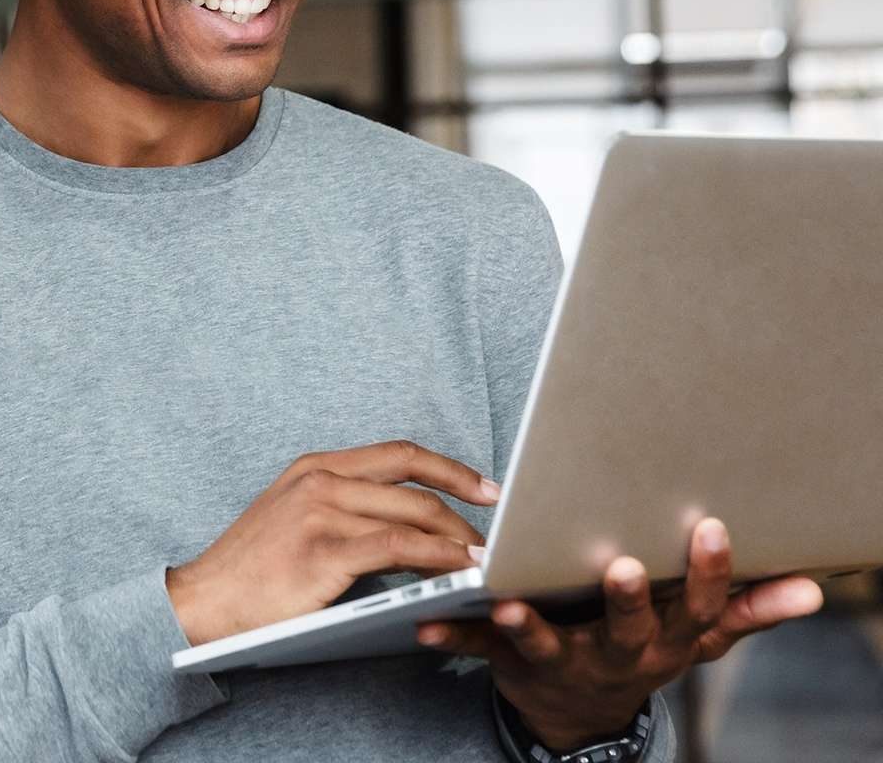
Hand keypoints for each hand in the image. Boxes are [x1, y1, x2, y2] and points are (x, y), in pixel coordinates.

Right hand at [167, 440, 498, 646]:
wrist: (205, 600)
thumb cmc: (251, 570)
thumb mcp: (293, 517)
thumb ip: (340, 507)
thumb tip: (402, 520)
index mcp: (315, 467)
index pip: (398, 454)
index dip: (449, 468)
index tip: (484, 487)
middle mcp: (320, 480)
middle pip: (413, 485)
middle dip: (464, 509)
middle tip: (494, 536)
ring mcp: (321, 513)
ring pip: (412, 515)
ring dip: (457, 539)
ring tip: (483, 560)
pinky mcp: (324, 551)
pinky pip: (398, 548)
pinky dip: (436, 556)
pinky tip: (456, 569)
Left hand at [415, 517, 824, 749]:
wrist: (579, 711)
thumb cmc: (642, 647)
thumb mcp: (697, 636)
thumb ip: (748, 609)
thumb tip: (814, 589)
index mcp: (665, 639)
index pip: (696, 606)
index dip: (706, 571)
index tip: (709, 527)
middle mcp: (619, 654)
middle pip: (628, 628)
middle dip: (628, 600)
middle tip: (624, 567)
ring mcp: (564, 661)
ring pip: (548, 644)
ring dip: (528, 626)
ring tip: (506, 604)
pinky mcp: (512, 664)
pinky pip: (478, 653)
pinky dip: (452, 639)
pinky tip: (425, 627)